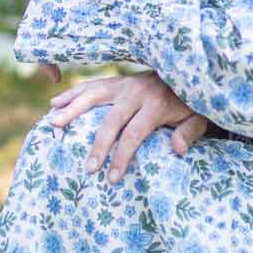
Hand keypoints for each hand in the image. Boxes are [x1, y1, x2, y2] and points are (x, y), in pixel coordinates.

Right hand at [50, 71, 208, 181]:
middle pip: (111, 120)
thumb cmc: (190, 104)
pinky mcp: (116, 81)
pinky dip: (73, 94)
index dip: (122, 156)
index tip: (112, 177)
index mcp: (156, 104)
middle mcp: (137, 92)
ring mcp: (124, 84)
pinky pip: (91, 86)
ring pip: (94, 96)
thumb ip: (189, 133)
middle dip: (98, 146)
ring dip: (72, 110)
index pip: (134, 133)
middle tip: (88, 169)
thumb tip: (178, 149)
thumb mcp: (198, 118)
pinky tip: (55, 103)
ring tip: (54, 124)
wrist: (186, 74)